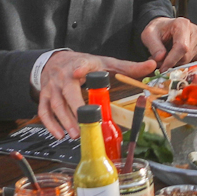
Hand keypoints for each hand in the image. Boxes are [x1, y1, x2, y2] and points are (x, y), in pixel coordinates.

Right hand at [37, 51, 154, 137]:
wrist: (57, 60)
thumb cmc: (84, 64)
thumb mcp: (106, 63)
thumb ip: (128, 67)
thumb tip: (152, 65)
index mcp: (81, 65)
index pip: (80, 65)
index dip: (80, 69)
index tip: (78, 73)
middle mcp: (63, 76)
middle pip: (66, 92)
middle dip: (73, 110)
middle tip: (83, 125)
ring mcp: (52, 87)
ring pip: (54, 105)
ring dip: (63, 121)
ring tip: (74, 135)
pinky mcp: (44, 96)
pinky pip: (43, 111)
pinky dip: (50, 124)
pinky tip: (59, 135)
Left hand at [142, 16, 196, 69]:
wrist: (164, 28)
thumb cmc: (157, 30)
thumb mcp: (149, 35)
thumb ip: (154, 46)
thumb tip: (160, 58)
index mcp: (183, 24)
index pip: (181, 46)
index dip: (172, 60)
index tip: (162, 69)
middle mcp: (195, 31)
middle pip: (186, 56)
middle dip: (171, 63)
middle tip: (158, 63)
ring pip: (188, 60)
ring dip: (175, 64)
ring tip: (164, 58)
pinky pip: (191, 62)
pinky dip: (180, 63)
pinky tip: (172, 57)